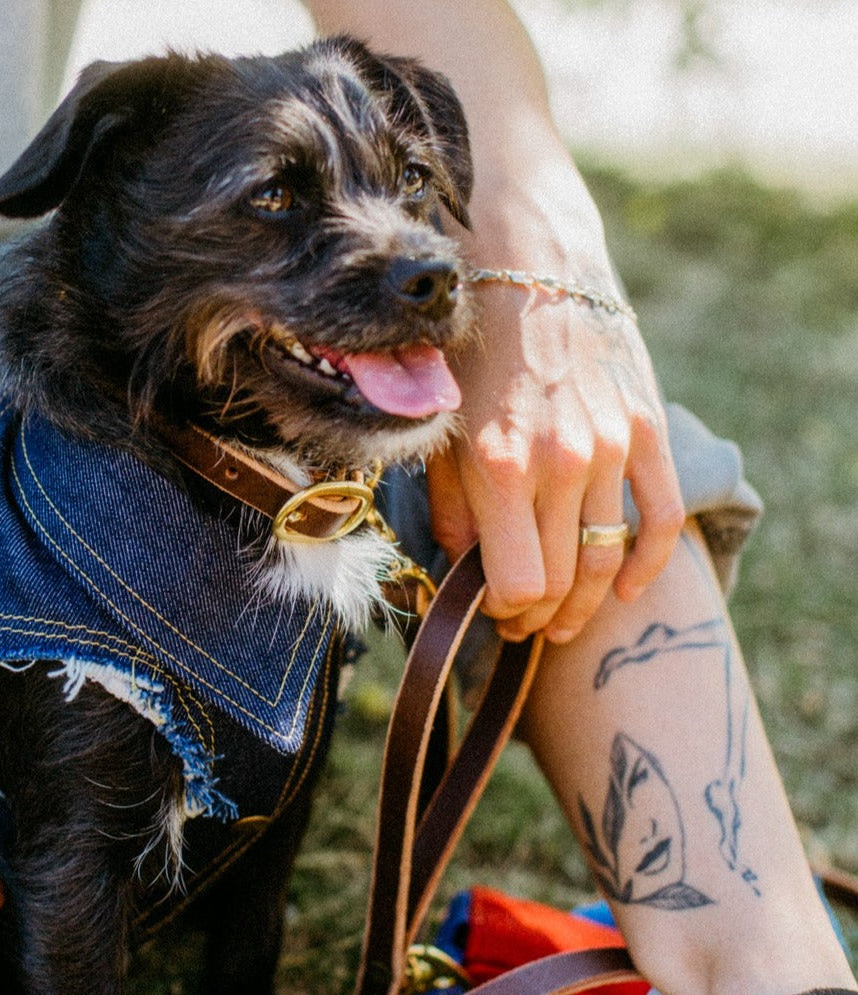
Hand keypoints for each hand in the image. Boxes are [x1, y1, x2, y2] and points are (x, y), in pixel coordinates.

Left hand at [426, 279, 684, 642]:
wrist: (531, 263)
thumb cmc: (469, 350)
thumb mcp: (437, 431)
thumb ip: (451, 508)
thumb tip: (465, 568)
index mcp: (498, 466)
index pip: (516, 584)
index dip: (503, 611)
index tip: (493, 612)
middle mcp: (559, 463)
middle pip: (562, 581)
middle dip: (538, 617)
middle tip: (523, 625)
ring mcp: (610, 447)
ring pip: (608, 559)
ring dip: (585, 605)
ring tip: (562, 621)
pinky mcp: (645, 429)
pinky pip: (662, 517)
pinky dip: (647, 565)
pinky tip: (628, 591)